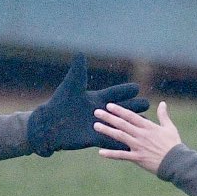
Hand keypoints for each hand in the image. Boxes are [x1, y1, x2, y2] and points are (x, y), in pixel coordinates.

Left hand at [26, 54, 147, 155]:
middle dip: (133, 107)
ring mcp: (98, 125)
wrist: (49, 124)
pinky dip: (121, 140)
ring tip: (144, 123)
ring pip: (119, 124)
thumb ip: (78, 70)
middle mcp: (99, 112)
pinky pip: (111, 139)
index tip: (136, 88)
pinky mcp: (95, 138)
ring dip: (130, 124)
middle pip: (121, 109)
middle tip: (147, 104)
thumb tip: (80, 53)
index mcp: (96, 98)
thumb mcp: (71, 85)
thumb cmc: (59, 103)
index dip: (124, 91)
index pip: (114, 93)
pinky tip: (132, 142)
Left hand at [95, 100, 183, 174]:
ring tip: (96, 126)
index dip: (119, 110)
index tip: (109, 105)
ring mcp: (138, 146)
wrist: (176, 162)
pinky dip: (111, 154)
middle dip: (108, 117)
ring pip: (120, 136)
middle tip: (96, 112)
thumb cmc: (174, 145)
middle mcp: (141, 135)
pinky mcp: (137, 158)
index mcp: (148, 127)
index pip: (131, 116)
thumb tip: (162, 103)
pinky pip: (122, 155)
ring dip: (107, 131)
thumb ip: (163, 115)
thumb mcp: (170, 127)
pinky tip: (100, 152)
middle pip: (122, 124)